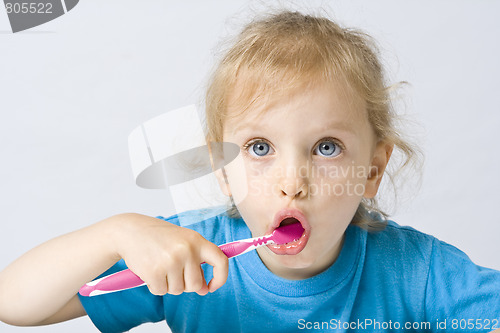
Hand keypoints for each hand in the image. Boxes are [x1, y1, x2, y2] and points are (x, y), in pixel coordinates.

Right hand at [112, 213, 227, 295]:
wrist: (130, 230)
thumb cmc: (158, 237)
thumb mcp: (182, 243)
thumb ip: (195, 264)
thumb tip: (204, 289)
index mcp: (197, 240)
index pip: (221, 261)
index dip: (220, 277)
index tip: (211, 286)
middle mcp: (186, 250)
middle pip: (195, 284)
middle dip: (185, 284)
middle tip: (172, 270)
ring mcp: (171, 261)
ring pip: (177, 290)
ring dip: (168, 284)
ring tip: (159, 265)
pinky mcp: (154, 272)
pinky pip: (160, 291)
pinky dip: (155, 286)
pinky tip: (149, 270)